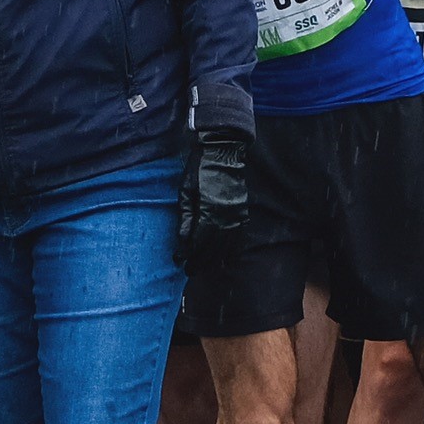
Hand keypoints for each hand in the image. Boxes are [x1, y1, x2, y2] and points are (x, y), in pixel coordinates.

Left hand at [180, 126, 253, 276]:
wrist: (224, 152)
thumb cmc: (200, 169)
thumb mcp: (185, 191)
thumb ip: (185, 218)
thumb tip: (182, 242)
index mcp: (209, 211)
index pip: (198, 242)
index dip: (188, 254)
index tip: (179, 262)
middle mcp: (225, 217)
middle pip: (213, 248)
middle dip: (201, 261)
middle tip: (190, 271)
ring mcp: (237, 215)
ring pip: (227, 246)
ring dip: (215, 259)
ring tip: (205, 268)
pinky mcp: (243, 211)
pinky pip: (239, 237)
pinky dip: (232, 249)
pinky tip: (225, 257)